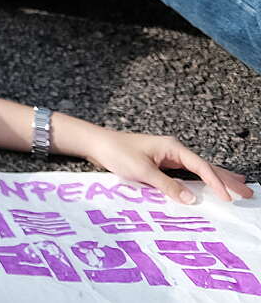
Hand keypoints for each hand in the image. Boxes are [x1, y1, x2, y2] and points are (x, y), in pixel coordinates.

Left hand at [70, 123, 249, 205]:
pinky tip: (209, 185)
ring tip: (239, 187)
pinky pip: (188, 172)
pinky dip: (202, 179)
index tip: (227, 198)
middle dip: (227, 179)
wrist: (97, 143)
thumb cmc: (117, 153)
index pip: (201, 166)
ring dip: (218, 179)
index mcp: (172, 147)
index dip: (216, 183)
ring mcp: (169, 156)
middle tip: (248, 192)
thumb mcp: (142, 171)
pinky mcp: (162, 163)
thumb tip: (192, 199)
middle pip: (206, 166)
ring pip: (200, 169)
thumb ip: (167, 186)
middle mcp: (174, 150)